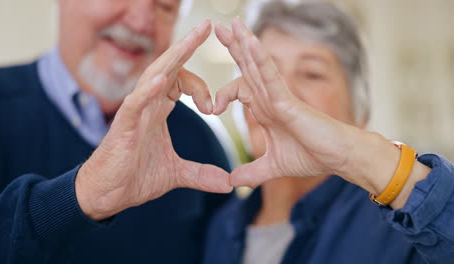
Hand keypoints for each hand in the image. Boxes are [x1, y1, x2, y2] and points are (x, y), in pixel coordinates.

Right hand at [76, 20, 231, 220]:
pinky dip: (147, 91)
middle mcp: (147, 105)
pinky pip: (135, 103)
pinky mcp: (122, 127)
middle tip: (207, 25)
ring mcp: (134, 113)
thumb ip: (201, 173)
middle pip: (168, 67)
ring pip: (153, 76)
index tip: (212, 107)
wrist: (107, 195)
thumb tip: (228, 183)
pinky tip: (160, 80)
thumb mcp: (176, 173)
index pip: (180, 81)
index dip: (200, 86)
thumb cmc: (135, 177)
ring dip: (172, 58)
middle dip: (187, 46)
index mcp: (158, 110)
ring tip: (191, 40)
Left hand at [213, 18, 364, 187]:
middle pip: (248, 67)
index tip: (212, 110)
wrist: (337, 159)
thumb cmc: (312, 156)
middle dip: (233, 46)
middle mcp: (270, 98)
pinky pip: (271, 76)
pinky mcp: (288, 101)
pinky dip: (260, 59)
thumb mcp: (272, 167)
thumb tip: (230, 182)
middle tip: (217, 27)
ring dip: (244, 43)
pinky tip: (250, 42)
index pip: (239, 89)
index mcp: (265, 109)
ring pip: (258, 65)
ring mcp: (279, 96)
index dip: (223, 94)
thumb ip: (251, 172)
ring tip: (231, 24)